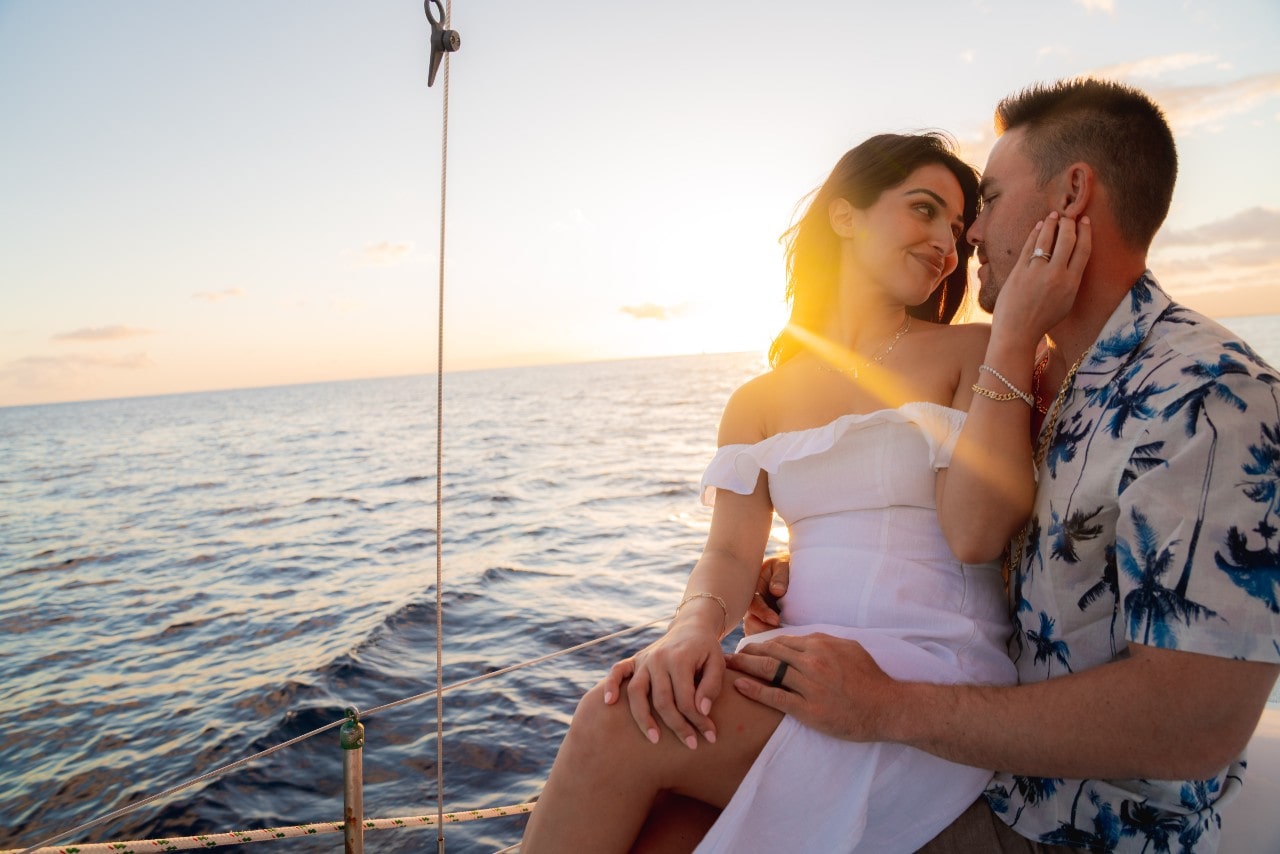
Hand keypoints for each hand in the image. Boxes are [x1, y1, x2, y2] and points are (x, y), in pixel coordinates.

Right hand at [599, 621, 724, 748]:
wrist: (691, 626)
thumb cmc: (706, 649)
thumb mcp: (718, 663)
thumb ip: (712, 686)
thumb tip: (701, 711)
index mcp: (679, 659)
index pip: (685, 699)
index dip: (698, 721)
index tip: (710, 735)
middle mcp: (658, 659)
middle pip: (662, 701)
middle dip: (678, 726)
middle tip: (691, 745)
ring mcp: (643, 660)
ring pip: (637, 693)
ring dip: (644, 719)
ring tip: (655, 740)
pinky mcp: (635, 660)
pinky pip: (618, 672)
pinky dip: (611, 686)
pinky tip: (609, 703)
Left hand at [726, 633, 897, 741]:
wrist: (887, 708)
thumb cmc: (871, 679)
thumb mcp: (850, 649)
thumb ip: (825, 642)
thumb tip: (804, 639)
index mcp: (821, 645)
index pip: (782, 641)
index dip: (762, 644)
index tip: (748, 647)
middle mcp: (812, 661)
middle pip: (770, 652)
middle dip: (746, 652)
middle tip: (726, 655)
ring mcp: (809, 685)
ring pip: (769, 670)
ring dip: (744, 667)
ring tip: (726, 667)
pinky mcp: (808, 709)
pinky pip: (775, 697)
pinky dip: (754, 690)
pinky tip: (739, 686)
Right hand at [744, 553, 789, 634]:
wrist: (793, 571)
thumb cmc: (787, 566)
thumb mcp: (782, 565)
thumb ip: (780, 576)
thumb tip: (777, 591)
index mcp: (752, 589)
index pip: (753, 605)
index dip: (763, 613)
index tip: (777, 620)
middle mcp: (753, 605)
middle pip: (750, 624)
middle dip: (763, 631)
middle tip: (780, 636)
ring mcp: (758, 617)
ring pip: (756, 633)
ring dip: (768, 637)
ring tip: (784, 642)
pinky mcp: (766, 626)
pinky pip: (765, 637)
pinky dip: (773, 641)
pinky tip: (786, 643)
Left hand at [992, 213, 1091, 345]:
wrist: (1017, 332)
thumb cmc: (1042, 320)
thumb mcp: (1066, 302)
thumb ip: (1070, 280)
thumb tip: (1071, 259)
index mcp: (1072, 283)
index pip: (1083, 249)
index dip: (1086, 232)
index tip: (1085, 221)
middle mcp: (1056, 274)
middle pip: (1067, 239)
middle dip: (1069, 223)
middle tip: (1068, 215)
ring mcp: (1036, 271)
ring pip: (1047, 238)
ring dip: (1051, 223)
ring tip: (1053, 215)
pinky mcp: (1019, 270)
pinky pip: (1029, 246)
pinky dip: (1035, 233)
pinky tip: (1038, 226)